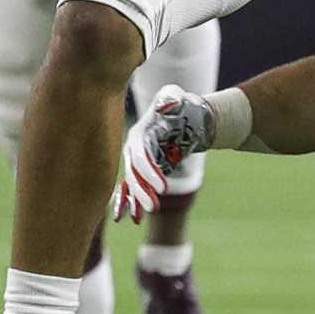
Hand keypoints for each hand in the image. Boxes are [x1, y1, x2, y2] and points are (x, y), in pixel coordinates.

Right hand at [114, 83, 213, 223]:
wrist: (184, 116)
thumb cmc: (180, 103)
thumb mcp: (175, 95)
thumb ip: (170, 97)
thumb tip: (167, 105)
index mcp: (139, 133)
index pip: (140, 156)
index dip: (149, 172)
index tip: (163, 187)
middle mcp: (133, 148)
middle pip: (134, 173)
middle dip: (142, 191)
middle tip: (154, 208)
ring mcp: (136, 160)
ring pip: (132, 183)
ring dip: (137, 199)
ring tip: (144, 215)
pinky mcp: (142, 169)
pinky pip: (133, 187)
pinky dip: (130, 202)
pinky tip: (133, 218)